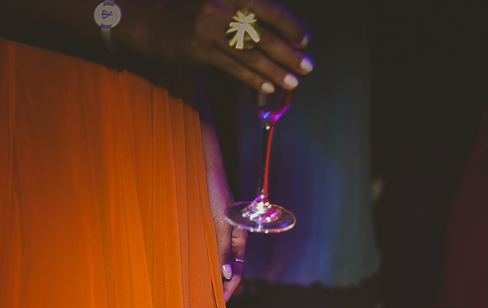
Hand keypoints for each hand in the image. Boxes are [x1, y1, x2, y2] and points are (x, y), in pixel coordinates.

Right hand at [119, 0, 312, 92]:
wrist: (149, 18)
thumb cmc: (190, 10)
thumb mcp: (217, 1)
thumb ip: (244, 10)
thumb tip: (281, 34)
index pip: (269, 9)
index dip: (290, 26)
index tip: (304, 40)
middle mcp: (221, 5)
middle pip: (264, 34)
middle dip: (289, 53)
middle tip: (307, 66)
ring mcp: (209, 27)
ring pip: (251, 54)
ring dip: (276, 70)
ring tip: (293, 81)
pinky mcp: (199, 48)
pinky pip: (234, 67)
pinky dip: (253, 79)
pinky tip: (268, 87)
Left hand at [209, 166, 246, 301]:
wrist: (208, 172)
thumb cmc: (216, 195)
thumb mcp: (220, 224)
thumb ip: (224, 249)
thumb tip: (227, 274)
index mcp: (240, 239)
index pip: (238, 271)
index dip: (230, 288)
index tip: (222, 302)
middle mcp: (234, 238)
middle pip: (231, 268)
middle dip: (224, 285)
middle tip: (212, 301)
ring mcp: (224, 232)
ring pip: (222, 259)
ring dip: (215, 274)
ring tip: (205, 287)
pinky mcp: (214, 226)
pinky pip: (213, 248)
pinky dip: (209, 260)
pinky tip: (199, 265)